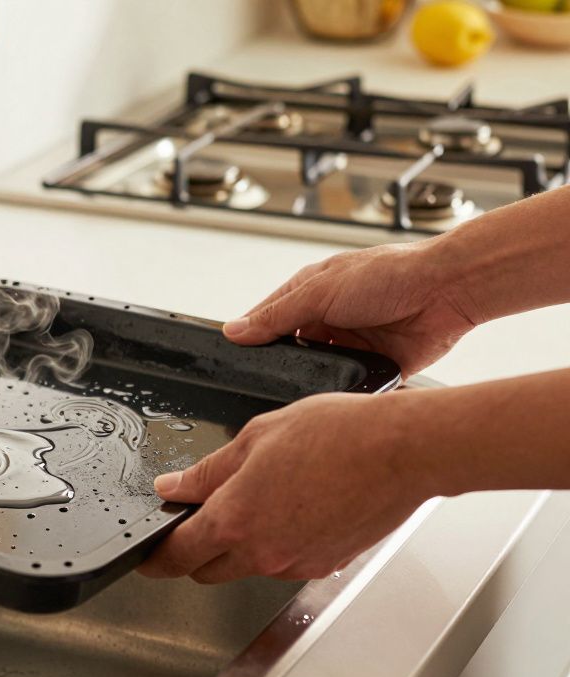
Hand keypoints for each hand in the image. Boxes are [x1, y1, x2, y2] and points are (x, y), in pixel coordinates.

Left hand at [139, 392, 430, 583]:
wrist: (404, 451)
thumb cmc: (339, 434)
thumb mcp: (256, 437)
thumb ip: (208, 471)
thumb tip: (174, 488)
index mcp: (236, 519)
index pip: (178, 556)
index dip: (156, 559)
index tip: (147, 557)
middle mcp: (264, 552)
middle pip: (208, 570)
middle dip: (195, 551)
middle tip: (198, 517)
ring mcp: (297, 563)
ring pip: (248, 566)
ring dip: (240, 544)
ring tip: (260, 496)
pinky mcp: (326, 564)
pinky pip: (286, 561)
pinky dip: (278, 543)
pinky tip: (293, 506)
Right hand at [222, 242, 476, 376]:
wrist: (447, 290)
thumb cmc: (390, 274)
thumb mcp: (320, 291)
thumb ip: (276, 315)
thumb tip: (234, 331)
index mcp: (312, 296)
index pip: (268, 322)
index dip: (251, 341)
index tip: (237, 361)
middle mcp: (330, 322)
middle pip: (293, 353)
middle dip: (285, 367)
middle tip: (272, 382)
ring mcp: (353, 346)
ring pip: (321, 375)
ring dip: (316, 382)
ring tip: (306, 391)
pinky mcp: (378, 368)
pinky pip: (354, 388)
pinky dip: (346, 394)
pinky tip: (338, 398)